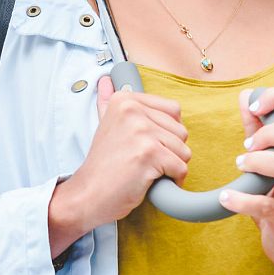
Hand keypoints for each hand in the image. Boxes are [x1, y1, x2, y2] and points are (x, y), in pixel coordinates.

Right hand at [61, 74, 192, 230]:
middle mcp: (132, 110)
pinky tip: (151, 180)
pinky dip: (172, 180)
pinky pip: (181, 168)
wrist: (89, 194)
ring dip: (170, 166)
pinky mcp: (148, 153)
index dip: (165, 133)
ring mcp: (140, 131)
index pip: (173, 110)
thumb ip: (108, 102)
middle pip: (181, 131)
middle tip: (143, 160)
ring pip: (184, 150)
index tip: (145, 144)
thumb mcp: (105, 125)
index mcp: (125, 100)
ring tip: (146, 170)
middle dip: (169, 151)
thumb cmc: (103, 165)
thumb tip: (105, 80)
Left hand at [218, 86, 273, 274]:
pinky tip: (226, 199)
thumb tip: (245, 97)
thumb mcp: (273, 158)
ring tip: (240, 166)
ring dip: (259, 162)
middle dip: (269, 132)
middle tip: (248, 147)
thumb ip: (259, 129)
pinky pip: (266, 205)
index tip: (252, 107)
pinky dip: (242, 200)